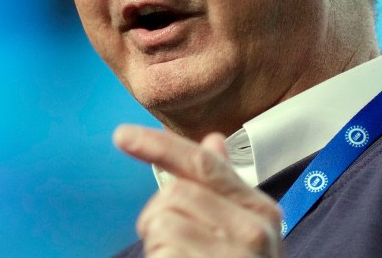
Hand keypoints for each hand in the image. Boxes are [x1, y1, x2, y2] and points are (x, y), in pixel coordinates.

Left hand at [114, 124, 284, 257]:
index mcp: (260, 212)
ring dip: (157, 245)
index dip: (159, 145)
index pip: (203, 166)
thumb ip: (223, 187)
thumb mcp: (242, 229)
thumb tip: (214, 140)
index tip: (121, 135)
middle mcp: (253, 232)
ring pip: (163, 223)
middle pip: (174, 194)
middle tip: (172, 244)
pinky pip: (162, 253)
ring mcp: (233, 257)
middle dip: (159, 216)